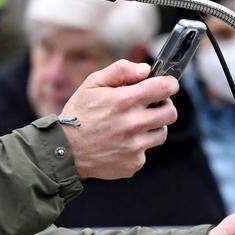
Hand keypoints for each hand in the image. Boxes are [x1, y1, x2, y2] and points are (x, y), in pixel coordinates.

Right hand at [59, 60, 178, 178]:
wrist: (64, 150)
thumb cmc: (78, 114)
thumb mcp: (92, 84)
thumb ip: (120, 71)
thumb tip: (145, 70)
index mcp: (123, 101)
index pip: (164, 88)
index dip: (169, 84)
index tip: (167, 84)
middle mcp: (132, 125)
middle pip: (170, 113)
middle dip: (164, 105)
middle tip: (152, 105)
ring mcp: (134, 147)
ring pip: (161, 133)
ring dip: (153, 126)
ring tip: (133, 124)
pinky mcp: (133, 164)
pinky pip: (146, 151)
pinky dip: (138, 146)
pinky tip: (121, 142)